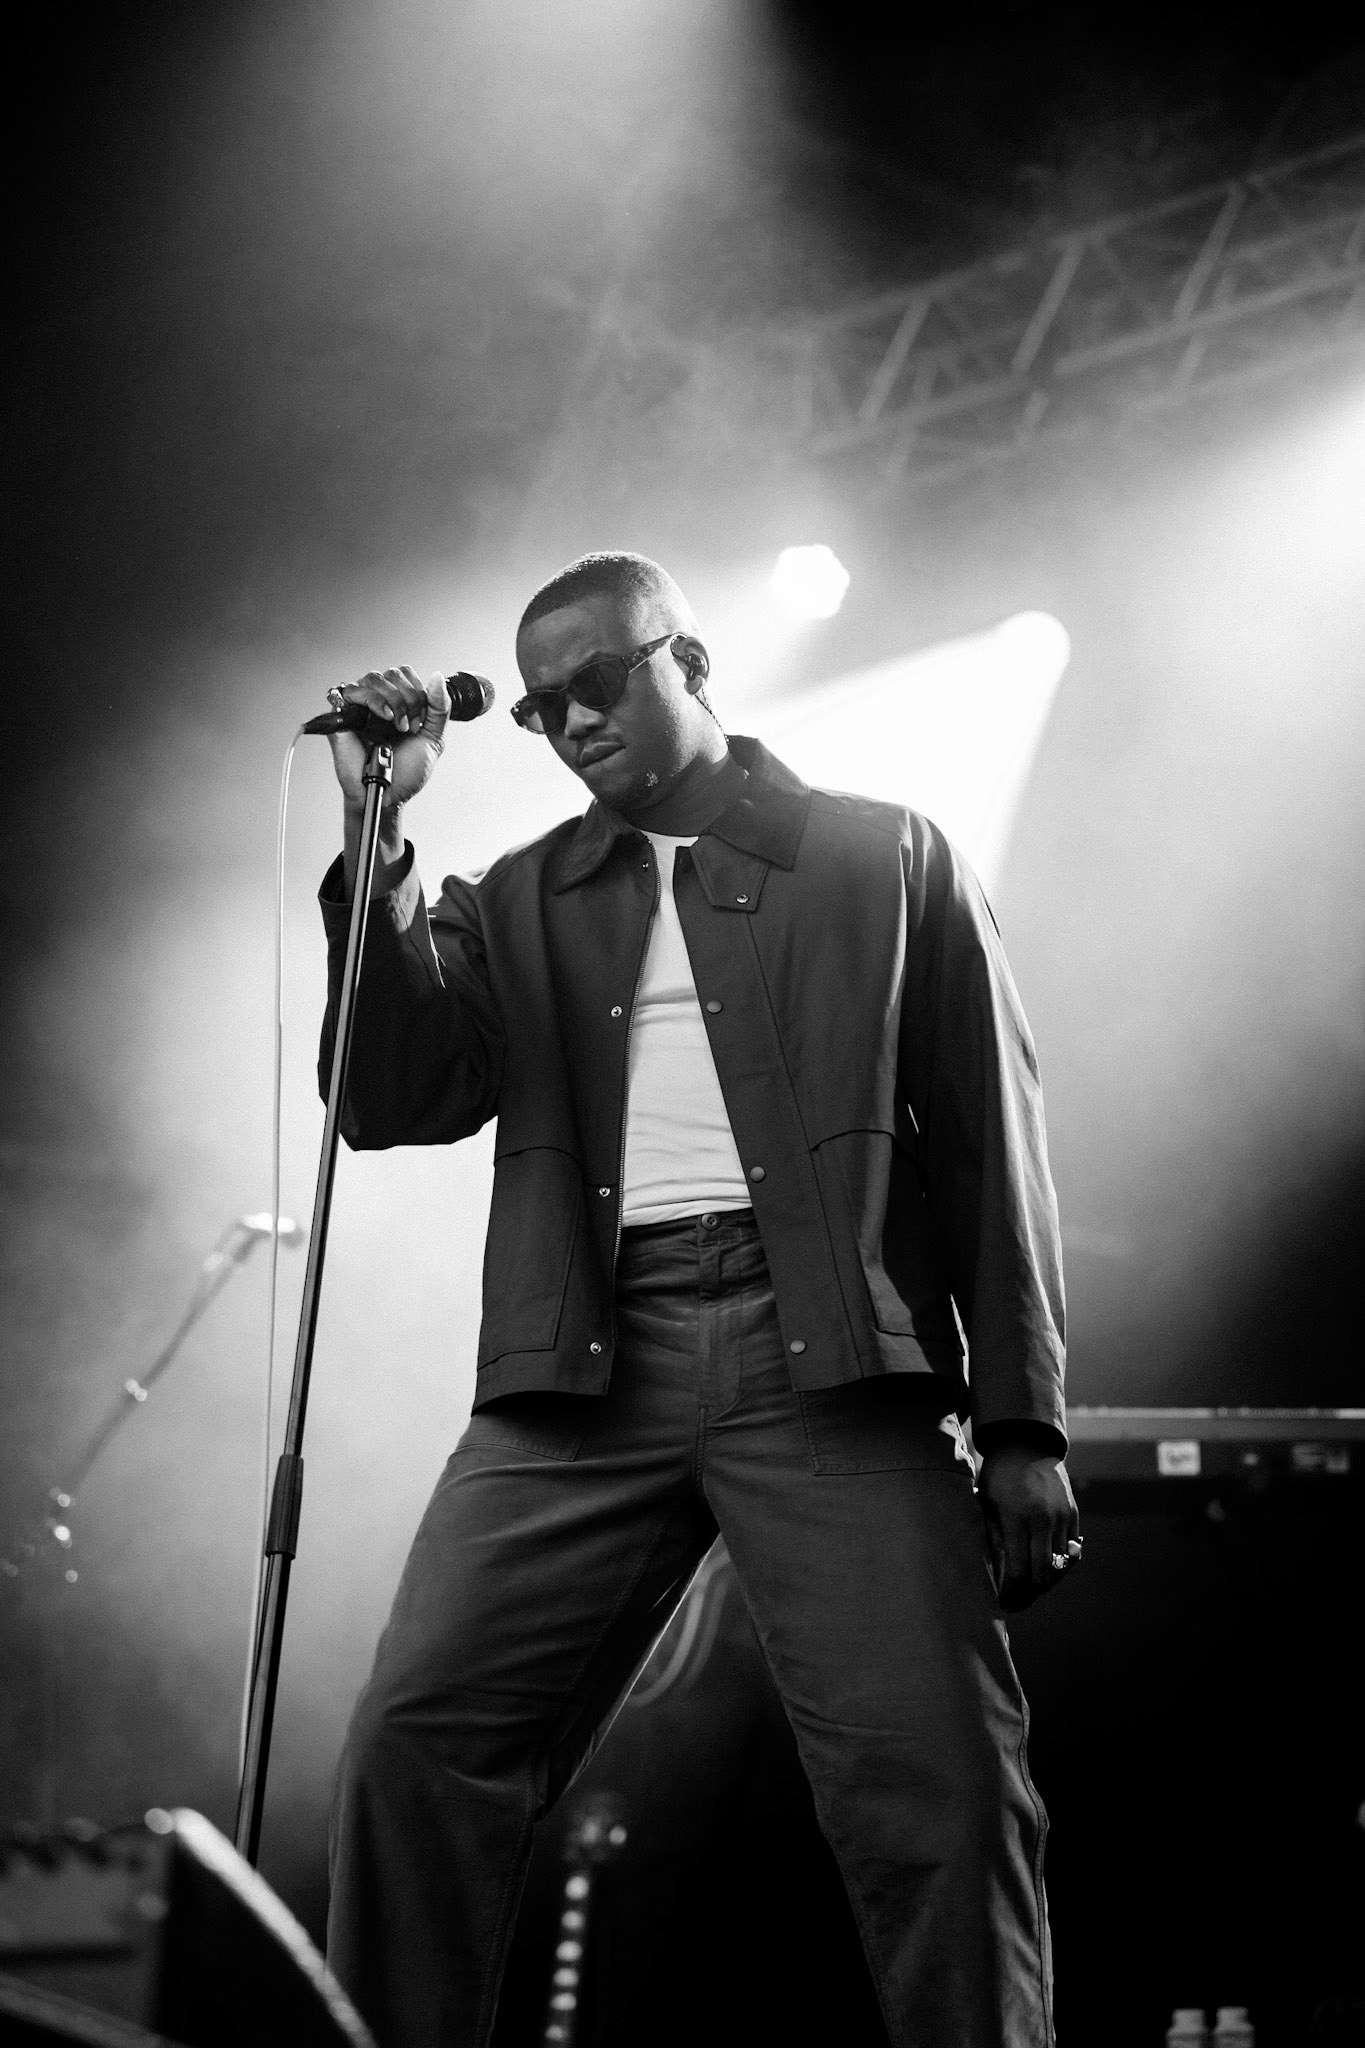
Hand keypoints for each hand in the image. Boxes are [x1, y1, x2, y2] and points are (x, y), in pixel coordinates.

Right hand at [325, 666, 449, 813]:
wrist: (389, 795)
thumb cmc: (406, 772)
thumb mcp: (433, 739)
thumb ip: (440, 709)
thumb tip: (437, 677)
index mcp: (398, 702)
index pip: (406, 674)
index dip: (418, 692)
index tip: (421, 722)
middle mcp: (378, 701)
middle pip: (393, 673)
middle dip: (409, 699)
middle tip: (410, 727)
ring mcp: (359, 707)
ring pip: (374, 677)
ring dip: (393, 700)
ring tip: (397, 725)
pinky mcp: (341, 715)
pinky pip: (352, 691)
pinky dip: (373, 700)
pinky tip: (384, 717)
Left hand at [979, 1443, 1080, 1611]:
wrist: (1026, 1445)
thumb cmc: (998, 1478)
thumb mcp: (987, 1506)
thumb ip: (993, 1540)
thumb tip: (996, 1577)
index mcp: (1017, 1519)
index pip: (1020, 1571)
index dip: (1012, 1593)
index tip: (1004, 1603)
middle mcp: (1043, 1521)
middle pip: (1043, 1575)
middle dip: (1029, 1595)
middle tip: (1016, 1602)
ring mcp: (1062, 1517)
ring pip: (1060, 1566)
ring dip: (1046, 1582)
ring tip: (1029, 1589)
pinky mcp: (1073, 1514)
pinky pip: (1072, 1551)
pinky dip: (1061, 1565)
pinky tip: (1046, 1570)